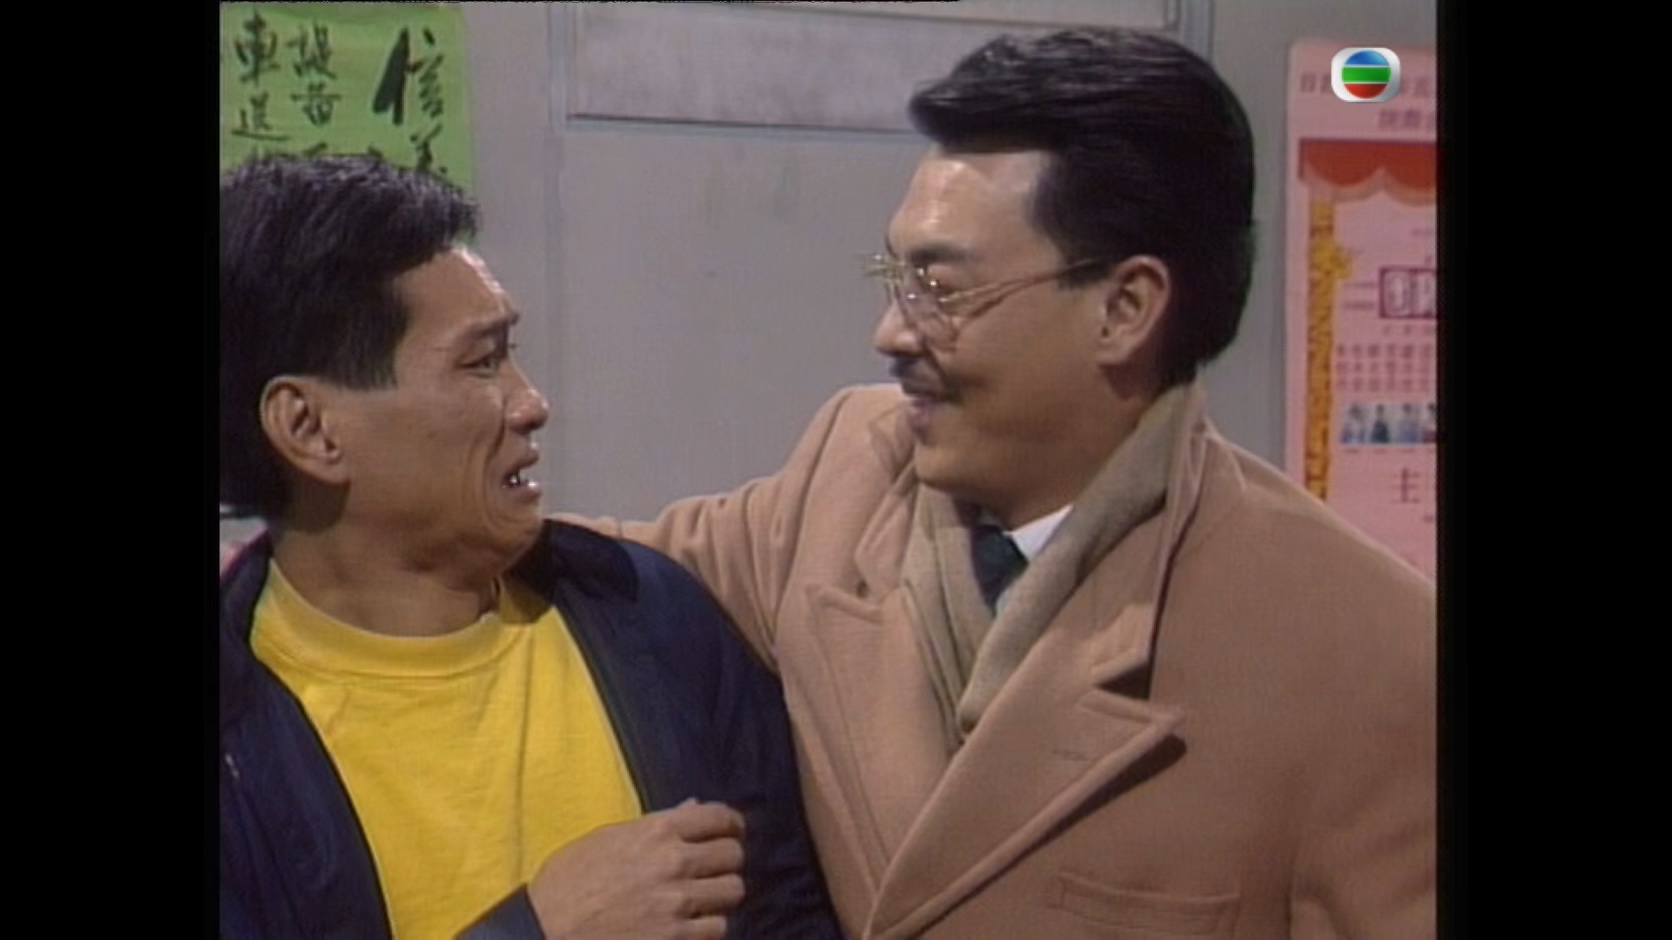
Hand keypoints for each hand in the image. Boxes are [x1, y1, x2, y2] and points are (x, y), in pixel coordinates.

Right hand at [528, 799, 746, 939]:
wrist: (546, 930)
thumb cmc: (568, 882)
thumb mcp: (606, 838)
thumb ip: (655, 824)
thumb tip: (693, 807)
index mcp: (655, 830)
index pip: (719, 817)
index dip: (731, 824)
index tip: (730, 832)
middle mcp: (673, 862)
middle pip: (733, 855)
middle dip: (726, 861)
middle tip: (713, 869)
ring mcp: (676, 902)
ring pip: (732, 892)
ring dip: (720, 896)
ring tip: (703, 900)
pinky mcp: (674, 937)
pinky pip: (717, 928)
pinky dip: (708, 927)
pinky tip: (691, 925)